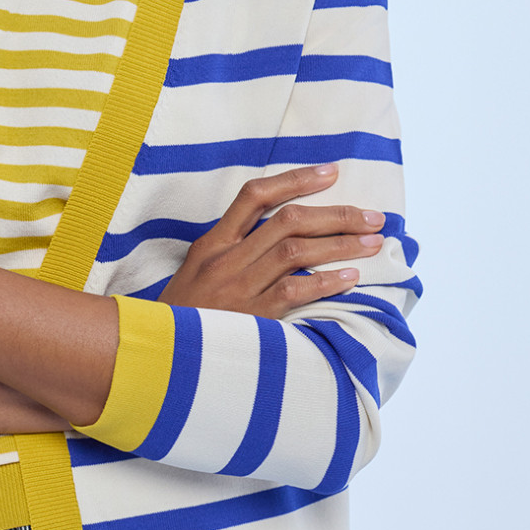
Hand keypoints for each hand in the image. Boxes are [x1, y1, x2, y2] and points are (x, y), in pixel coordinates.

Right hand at [159, 165, 383, 317]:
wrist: (156, 357)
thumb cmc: (180, 318)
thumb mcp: (195, 274)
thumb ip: (230, 253)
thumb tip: (278, 237)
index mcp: (212, 243)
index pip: (255, 195)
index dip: (296, 180)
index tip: (331, 173)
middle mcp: (225, 259)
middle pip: (289, 221)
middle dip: (337, 215)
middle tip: (373, 216)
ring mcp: (237, 287)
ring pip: (296, 252)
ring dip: (341, 245)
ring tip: (372, 243)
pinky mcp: (249, 318)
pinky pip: (294, 293)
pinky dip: (325, 283)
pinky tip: (350, 279)